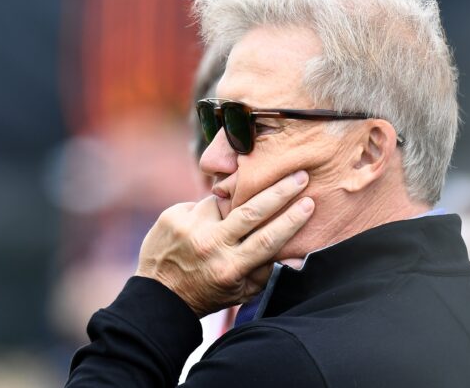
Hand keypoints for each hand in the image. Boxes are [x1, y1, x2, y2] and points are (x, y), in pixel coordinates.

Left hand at [135, 170, 313, 316]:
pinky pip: (199, 204)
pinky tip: (198, 228)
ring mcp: (189, 228)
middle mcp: (210, 245)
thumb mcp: (240, 292)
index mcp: (230, 267)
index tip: (310, 202)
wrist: (159, 294)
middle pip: (251, 211)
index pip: (268, 239)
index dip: (291, 219)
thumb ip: (269, 273)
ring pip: (222, 202)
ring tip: (223, 222)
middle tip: (298, 175)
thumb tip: (300, 256)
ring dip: (229, 206)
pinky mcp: (172, 216)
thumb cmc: (208, 292)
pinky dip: (204, 213)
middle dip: (279, 191)